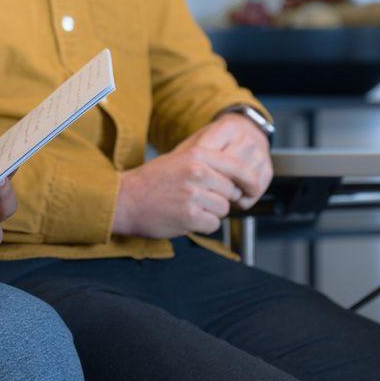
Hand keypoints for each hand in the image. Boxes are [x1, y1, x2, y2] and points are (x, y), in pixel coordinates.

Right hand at [111, 143, 249, 239]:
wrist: (125, 199)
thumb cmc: (152, 181)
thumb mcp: (180, 159)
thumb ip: (209, 163)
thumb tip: (240, 176)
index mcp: (198, 155)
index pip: (238, 167)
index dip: (250, 180)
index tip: (254, 188)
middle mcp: (198, 172)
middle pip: (230, 191)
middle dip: (219, 198)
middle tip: (197, 198)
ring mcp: (193, 195)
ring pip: (223, 209)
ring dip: (210, 212)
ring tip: (188, 206)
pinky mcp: (190, 216)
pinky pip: (212, 225)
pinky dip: (202, 225)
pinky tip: (185, 217)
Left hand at [183, 112, 272, 207]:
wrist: (243, 132)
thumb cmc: (214, 142)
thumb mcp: (198, 142)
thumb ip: (187, 155)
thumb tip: (172, 175)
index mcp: (227, 128)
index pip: (211, 157)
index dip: (200, 174)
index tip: (191, 182)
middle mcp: (247, 139)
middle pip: (228, 173)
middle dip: (215, 186)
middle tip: (205, 191)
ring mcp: (260, 154)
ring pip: (241, 185)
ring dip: (228, 195)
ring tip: (218, 192)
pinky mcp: (268, 170)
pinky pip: (253, 193)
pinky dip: (241, 200)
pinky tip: (232, 195)